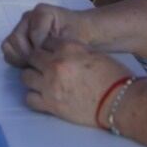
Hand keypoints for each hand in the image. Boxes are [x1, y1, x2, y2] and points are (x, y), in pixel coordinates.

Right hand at [2, 3, 91, 66]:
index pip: (33, 36)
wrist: (81, 30)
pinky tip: (31, 63)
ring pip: (9, 45)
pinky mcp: (19, 35)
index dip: (41, 51)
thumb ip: (58, 47)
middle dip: (28, 55)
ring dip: (21, 58)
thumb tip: (40, 58)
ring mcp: (22, 25)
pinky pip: (8, 49)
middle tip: (41, 64)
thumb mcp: (73, 40)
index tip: (52, 57)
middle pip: (16, 39)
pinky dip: (17, 59)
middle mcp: (29, 16)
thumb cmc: (79, 33)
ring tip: (36, 64)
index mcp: (43, 13)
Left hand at [19, 37, 133, 128]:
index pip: (46, 42)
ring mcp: (50, 84)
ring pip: (25, 76)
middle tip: (44, 69)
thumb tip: (59, 52)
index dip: (48, 49)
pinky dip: (34, 97)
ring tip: (42, 82)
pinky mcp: (50, 104)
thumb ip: (72, 50)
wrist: (120, 101)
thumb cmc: (113, 76)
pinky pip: (29, 98)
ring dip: (33, 78)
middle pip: (32, 57)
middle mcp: (55, 64)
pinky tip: (43, 97)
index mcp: (68, 48)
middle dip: (37, 62)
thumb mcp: (92, 53)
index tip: (51, 55)